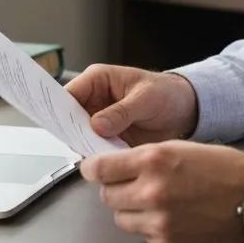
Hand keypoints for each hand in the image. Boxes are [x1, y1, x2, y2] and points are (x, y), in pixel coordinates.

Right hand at [64, 64, 198, 145]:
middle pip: (70, 119)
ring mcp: (99, 122)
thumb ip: (122, 111)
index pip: (68, 94)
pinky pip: (95, 150)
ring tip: (97, 155)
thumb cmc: (166, 93)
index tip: (59, 125)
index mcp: (97, 80)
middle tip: (79, 145)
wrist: (183, 111)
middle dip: (72, 133)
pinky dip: (99, 157)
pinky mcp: (107, 139)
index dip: (59, 110)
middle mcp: (93, 101)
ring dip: (86, 147)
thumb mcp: (146, 98)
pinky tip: (107, 162)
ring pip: (80, 137)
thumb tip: (96, 125)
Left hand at [81, 140, 243, 242]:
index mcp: (154, 160)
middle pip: (107, 195)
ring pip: (121, 218)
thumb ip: (143, 158)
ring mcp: (158, 222)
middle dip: (116, 188)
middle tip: (133, 183)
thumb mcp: (179, 147)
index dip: (93, 168)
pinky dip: (151, 226)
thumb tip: (110, 168)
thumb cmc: (221, 168)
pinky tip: (173, 216)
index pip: (101, 169)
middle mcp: (152, 191)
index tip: (91, 169)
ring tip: (157, 200)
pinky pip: (143, 235)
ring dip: (131, 209)